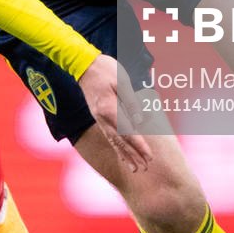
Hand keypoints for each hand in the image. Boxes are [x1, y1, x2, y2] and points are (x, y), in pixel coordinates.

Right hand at [79, 56, 151, 172]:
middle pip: (121, 141)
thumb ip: (131, 102)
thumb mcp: (122, 81)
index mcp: (110, 108)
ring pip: (114, 141)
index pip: (128, 132)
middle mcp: (103, 117)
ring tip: (135, 168)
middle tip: (146, 167)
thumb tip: (141, 120)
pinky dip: (117, 148)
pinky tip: (122, 155)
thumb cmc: (106, 70)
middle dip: (134, 155)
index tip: (149, 156)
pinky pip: (109, 136)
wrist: (84, 65)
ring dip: (125, 155)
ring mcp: (99, 118)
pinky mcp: (98, 117)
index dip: (139, 145)